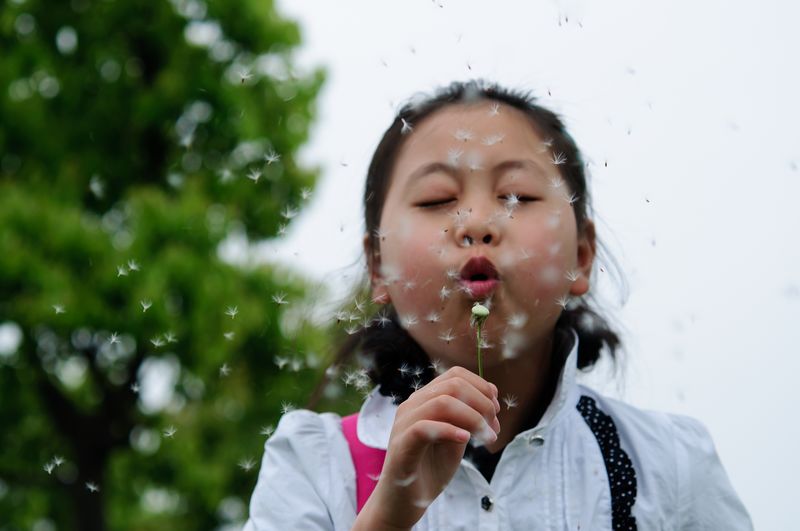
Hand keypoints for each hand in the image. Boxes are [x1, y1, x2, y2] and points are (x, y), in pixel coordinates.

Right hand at [356, 366, 500, 529]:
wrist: (403, 503)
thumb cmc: (429, 469)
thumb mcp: (455, 438)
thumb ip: (468, 418)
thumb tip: (492, 397)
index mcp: (425, 400)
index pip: (455, 375)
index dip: (481, 387)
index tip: (496, 410)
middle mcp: (412, 406)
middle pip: (452, 385)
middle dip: (482, 403)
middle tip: (493, 428)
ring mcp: (404, 424)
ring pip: (442, 402)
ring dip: (473, 418)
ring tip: (486, 437)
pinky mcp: (401, 445)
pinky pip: (424, 428)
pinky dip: (450, 430)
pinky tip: (465, 440)